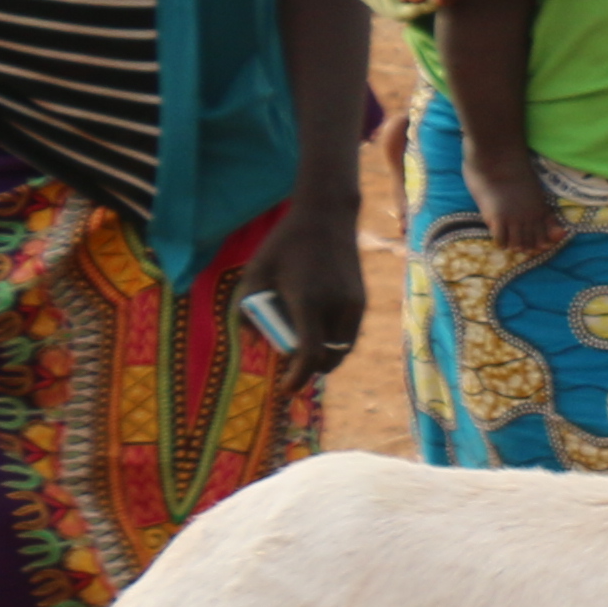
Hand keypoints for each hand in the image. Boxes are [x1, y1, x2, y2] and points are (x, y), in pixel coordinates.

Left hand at [227, 203, 370, 380]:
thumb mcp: (255, 272)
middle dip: (309, 370)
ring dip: (325, 358)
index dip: (297, 378)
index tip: (286, 390)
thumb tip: (252, 338)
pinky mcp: (361, 300)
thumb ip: (246, 308)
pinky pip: (350, 335)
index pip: (309, 355)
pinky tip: (318, 332)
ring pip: (342, 349)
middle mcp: (336, 307)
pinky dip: (335, 343)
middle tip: (290, 364)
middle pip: (327, 359)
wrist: (327, 216)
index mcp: (308, 302)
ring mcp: (353, 304)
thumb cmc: (284, 244)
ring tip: (305, 349)